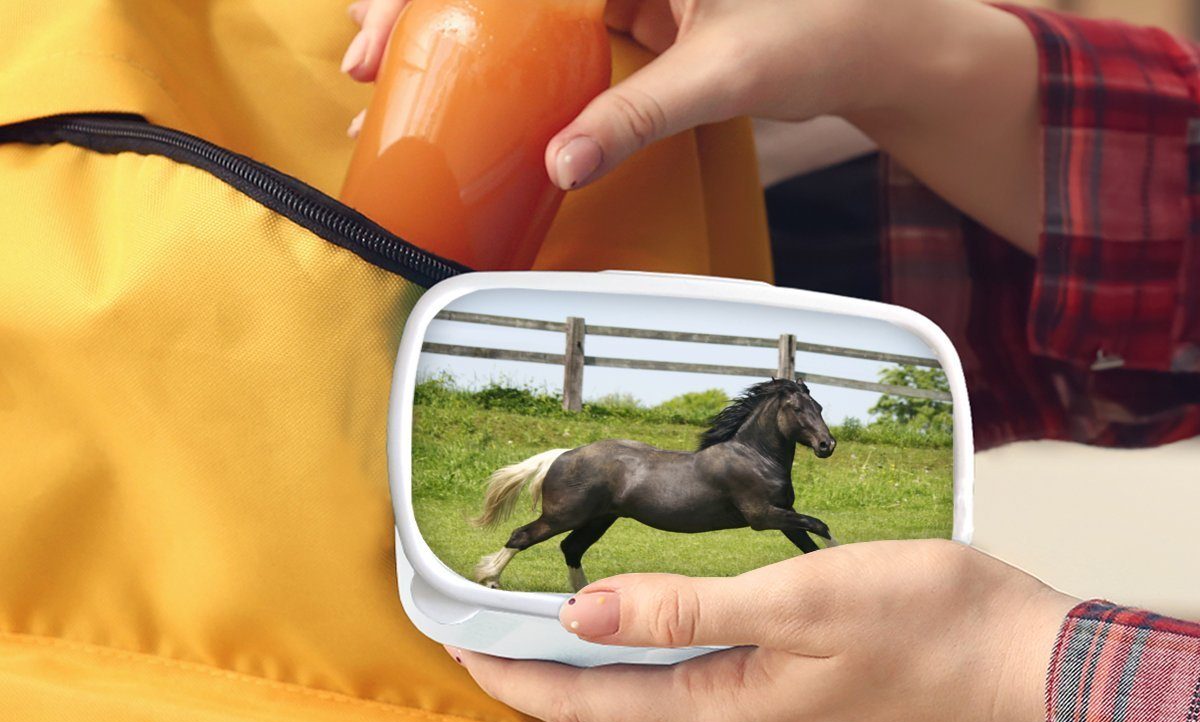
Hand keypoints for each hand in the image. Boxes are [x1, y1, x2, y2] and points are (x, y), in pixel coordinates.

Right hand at [339, 0, 1040, 250]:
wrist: (873, 44)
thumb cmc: (821, 30)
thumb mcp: (722, 72)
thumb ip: (639, 114)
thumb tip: (560, 163)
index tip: (383, 29)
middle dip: (422, 12)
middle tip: (364, 64)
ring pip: (518, 8)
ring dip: (457, 42)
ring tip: (393, 86)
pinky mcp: (630, 14)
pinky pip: (552, 35)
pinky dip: (508, 65)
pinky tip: (471, 99)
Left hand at [449, 540, 1076, 721]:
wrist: (1032, 667)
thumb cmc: (929, 621)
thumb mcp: (801, 598)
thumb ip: (689, 610)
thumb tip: (586, 615)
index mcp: (735, 712)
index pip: (594, 700)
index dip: (521, 673)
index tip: (461, 645)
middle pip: (624, 708)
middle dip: (555, 674)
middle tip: (497, 634)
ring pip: (671, 706)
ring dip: (614, 672)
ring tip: (570, 630)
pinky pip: (719, 702)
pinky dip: (674, 671)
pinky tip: (676, 642)